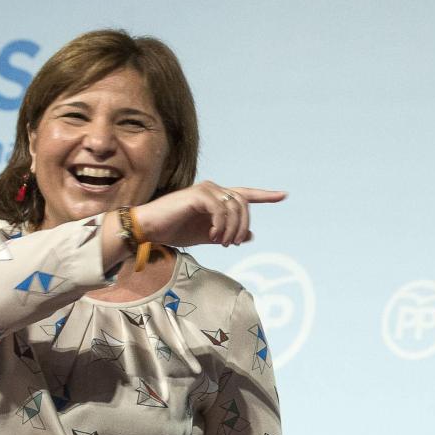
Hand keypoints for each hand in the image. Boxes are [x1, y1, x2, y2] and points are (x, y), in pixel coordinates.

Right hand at [133, 180, 284, 247]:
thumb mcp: (208, 236)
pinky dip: (221, 226)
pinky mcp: (197, 195)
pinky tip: (213, 236)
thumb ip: (229, 234)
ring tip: (221, 243)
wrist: (151, 229)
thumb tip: (250, 236)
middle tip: (232, 244)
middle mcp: (213, 190)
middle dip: (242, 227)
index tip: (283, 195)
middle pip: (243, 205)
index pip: (245, 194)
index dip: (265, 195)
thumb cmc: (176, 230)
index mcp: (217, 198)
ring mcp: (206, 190)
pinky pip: (220, 210)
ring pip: (234, 208)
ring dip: (232, 229)